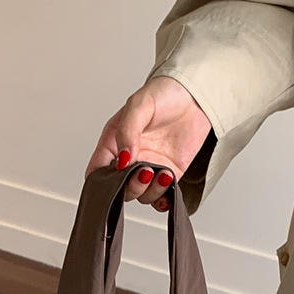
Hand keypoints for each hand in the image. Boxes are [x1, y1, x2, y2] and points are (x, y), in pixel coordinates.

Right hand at [86, 76, 211, 211]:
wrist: (195, 96)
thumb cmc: (164, 94)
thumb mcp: (140, 105)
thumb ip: (127, 132)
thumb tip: (122, 160)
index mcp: (114, 142)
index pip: (97, 171)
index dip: (101, 182)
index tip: (116, 177)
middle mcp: (130, 159)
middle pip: (120, 189)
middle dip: (132, 186)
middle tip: (146, 171)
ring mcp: (150, 168)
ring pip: (142, 196)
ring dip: (152, 191)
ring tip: (164, 172)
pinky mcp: (168, 174)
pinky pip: (161, 197)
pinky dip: (164, 200)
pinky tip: (168, 186)